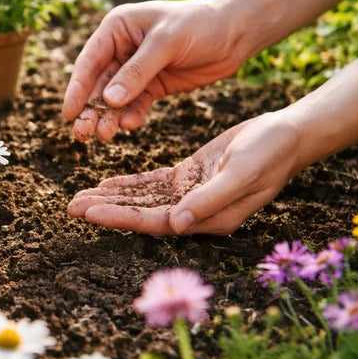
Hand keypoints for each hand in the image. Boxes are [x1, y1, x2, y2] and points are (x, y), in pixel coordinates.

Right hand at [62, 0, 246, 141]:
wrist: (236, 32)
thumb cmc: (200, 24)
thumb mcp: (167, 43)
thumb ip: (137, 72)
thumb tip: (107, 100)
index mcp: (117, 28)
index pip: (89, 61)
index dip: (77, 88)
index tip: (69, 113)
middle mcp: (121, 48)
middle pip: (97, 84)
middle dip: (90, 109)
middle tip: (82, 134)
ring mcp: (136, 70)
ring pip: (113, 99)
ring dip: (107, 117)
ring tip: (104, 136)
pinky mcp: (152, 86)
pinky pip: (135, 105)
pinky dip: (130, 116)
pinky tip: (127, 126)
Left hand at [67, 113, 302, 234]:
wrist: (288, 134)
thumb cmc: (270, 154)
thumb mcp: (241, 173)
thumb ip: (209, 200)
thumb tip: (175, 224)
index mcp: (206, 218)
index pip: (153, 222)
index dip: (119, 217)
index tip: (88, 212)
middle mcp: (194, 212)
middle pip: (140, 213)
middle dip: (105, 210)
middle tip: (70, 206)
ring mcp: (190, 195)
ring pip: (142, 199)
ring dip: (111, 198)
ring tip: (79, 197)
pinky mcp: (189, 176)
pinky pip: (152, 183)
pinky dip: (129, 183)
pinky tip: (106, 183)